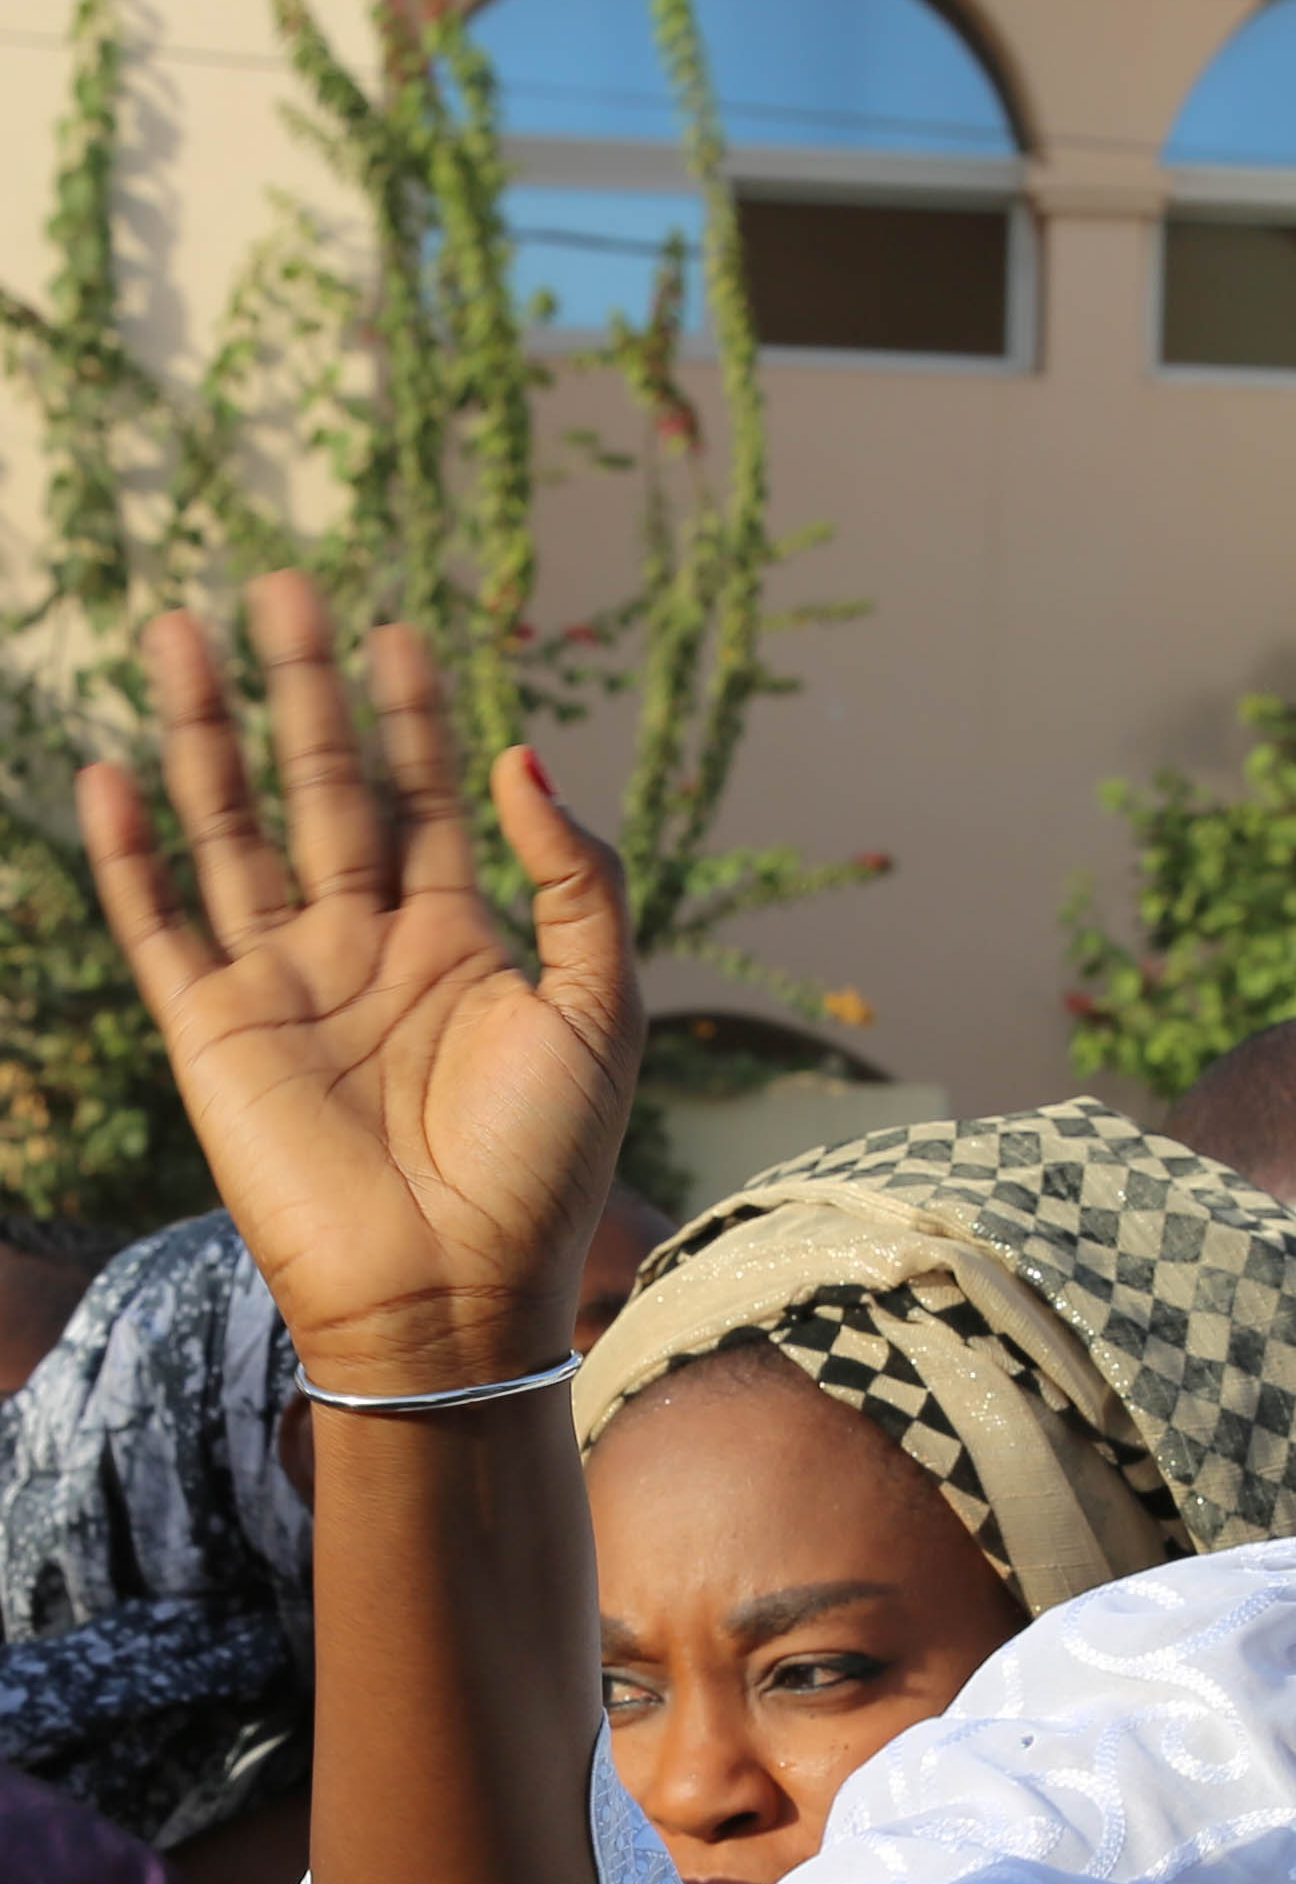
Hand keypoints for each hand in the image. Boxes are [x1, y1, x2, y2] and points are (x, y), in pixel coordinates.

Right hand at [80, 570, 642, 1396]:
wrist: (453, 1297)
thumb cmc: (543, 1171)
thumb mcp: (597, 1014)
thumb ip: (575, 885)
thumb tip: (523, 754)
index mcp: (462, 948)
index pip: (429, 803)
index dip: (413, 721)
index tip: (401, 631)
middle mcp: (367, 954)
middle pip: (324, 793)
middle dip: (304, 693)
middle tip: (284, 587)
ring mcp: (286, 989)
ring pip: (231, 832)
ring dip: (205, 736)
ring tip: (182, 632)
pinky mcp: (215, 1035)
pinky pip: (160, 925)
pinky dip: (130, 853)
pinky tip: (111, 770)